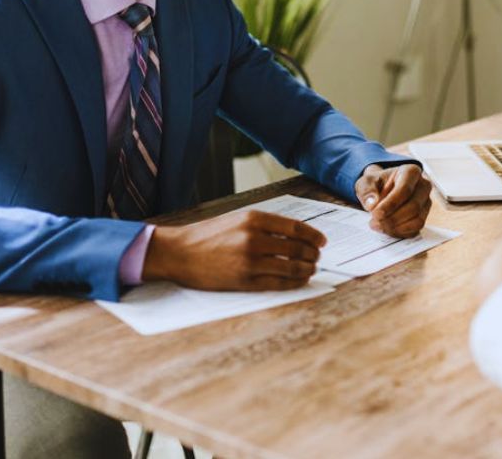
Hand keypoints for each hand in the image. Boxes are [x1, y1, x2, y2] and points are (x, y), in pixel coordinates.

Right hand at [142, 210, 326, 290]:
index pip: (296, 228)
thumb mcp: (237, 219)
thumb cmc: (208, 235)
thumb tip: (296, 234)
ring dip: (307, 269)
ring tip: (311, 269)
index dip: (314, 236)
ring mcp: (250, 261)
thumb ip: (265, 225)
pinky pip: (279, 283)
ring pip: (292, 267)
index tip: (322, 241)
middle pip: (298, 248)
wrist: (179, 252)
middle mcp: (254, 238)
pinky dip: (294, 282)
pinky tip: (299, 280)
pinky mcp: (245, 281)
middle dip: (313, 254)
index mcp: (254, 219)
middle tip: (317, 257)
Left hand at [355, 163, 432, 237]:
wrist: (381, 189)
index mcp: (411, 172)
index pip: (405, 189)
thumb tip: (372, 204)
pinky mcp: (423, 216)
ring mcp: (425, 202)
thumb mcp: (365, 182)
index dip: (390, 204)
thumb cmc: (376, 184)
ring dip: (396, 227)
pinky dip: (400, 232)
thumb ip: (366, 191)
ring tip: (378, 226)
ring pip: (417, 220)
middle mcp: (423, 186)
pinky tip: (386, 229)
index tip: (375, 213)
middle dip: (392, 218)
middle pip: (413, 207)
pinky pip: (415, 229)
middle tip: (374, 222)